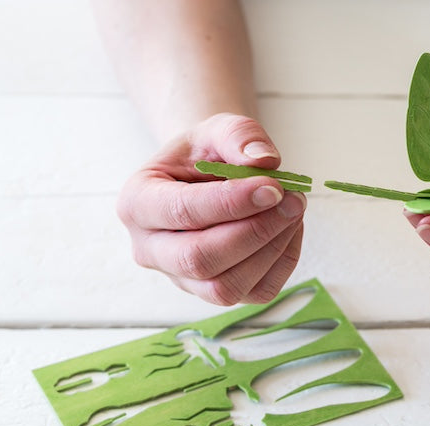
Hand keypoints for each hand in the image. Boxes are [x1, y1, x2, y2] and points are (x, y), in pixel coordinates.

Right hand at [117, 113, 305, 305]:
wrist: (205, 177)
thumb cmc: (205, 154)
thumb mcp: (216, 129)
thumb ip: (239, 136)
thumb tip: (265, 161)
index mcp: (136, 203)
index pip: (182, 211)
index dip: (232, 202)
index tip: (274, 187)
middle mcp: (149, 250)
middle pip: (199, 259)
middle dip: (255, 231)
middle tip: (293, 201)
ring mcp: (181, 278)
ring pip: (226, 287)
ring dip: (272, 250)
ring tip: (294, 210)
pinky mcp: (215, 292)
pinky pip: (254, 293)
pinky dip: (282, 262)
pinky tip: (289, 229)